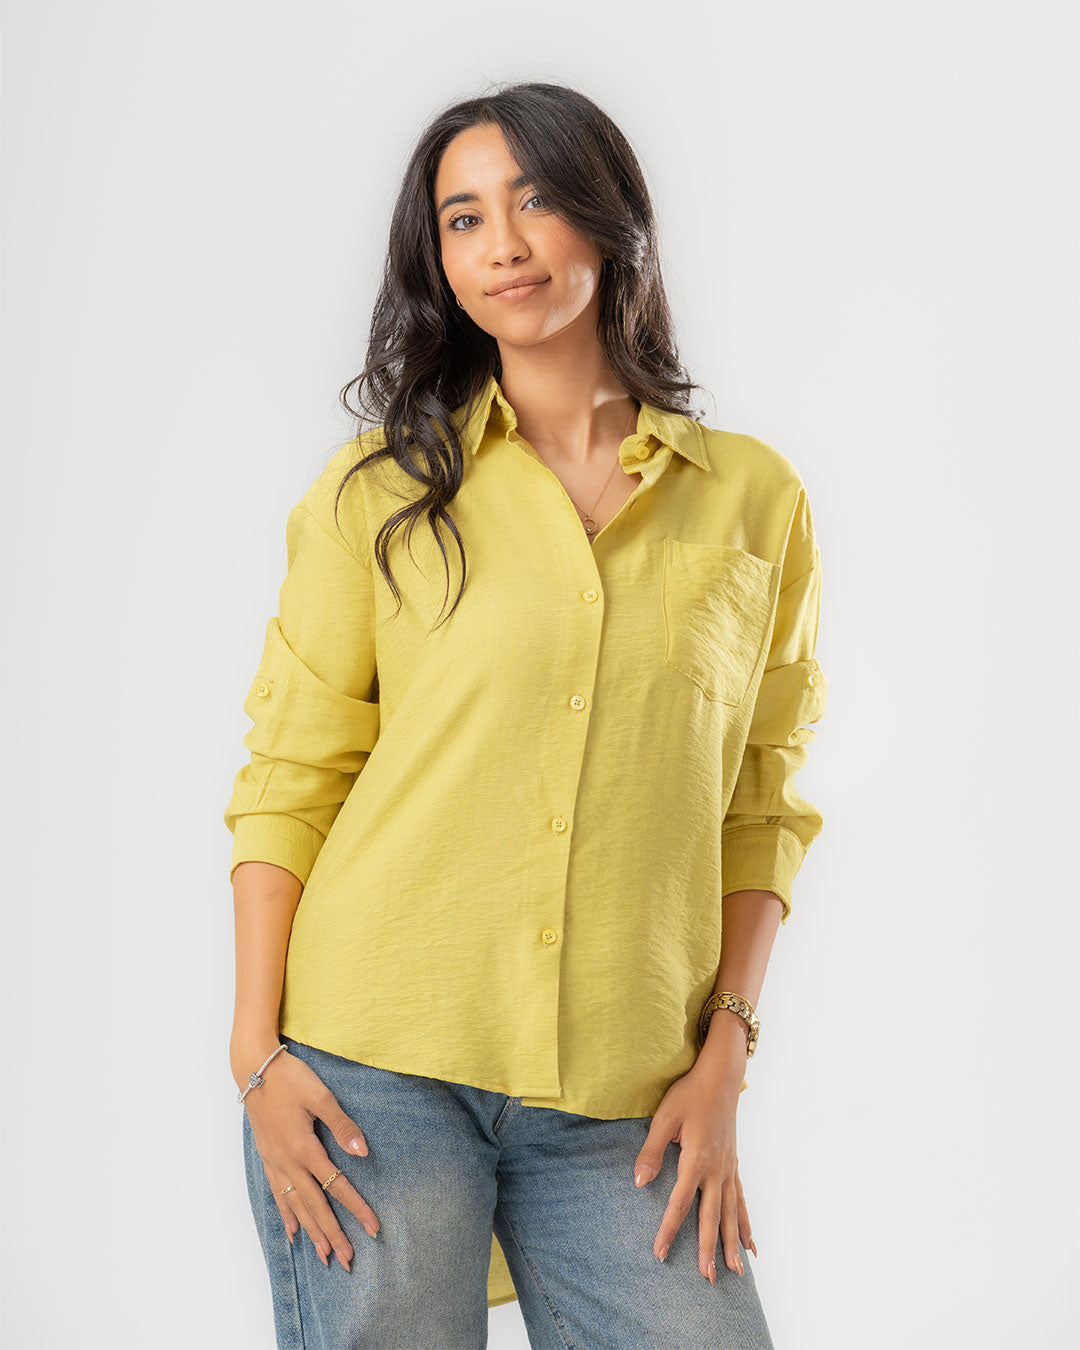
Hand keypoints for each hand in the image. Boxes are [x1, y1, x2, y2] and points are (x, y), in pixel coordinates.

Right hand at [238, 1047, 380, 1271]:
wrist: (254, 1068)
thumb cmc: (290, 1078)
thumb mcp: (320, 1096)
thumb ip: (342, 1125)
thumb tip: (363, 1152)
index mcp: (305, 1148)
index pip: (337, 1186)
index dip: (357, 1208)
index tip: (374, 1228)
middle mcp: (289, 1162)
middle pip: (315, 1206)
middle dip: (333, 1234)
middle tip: (348, 1261)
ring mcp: (275, 1162)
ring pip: (296, 1206)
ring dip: (312, 1231)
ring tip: (323, 1256)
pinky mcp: (267, 1157)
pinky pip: (278, 1194)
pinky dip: (287, 1215)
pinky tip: (293, 1231)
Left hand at [632, 1061, 757, 1284]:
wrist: (720, 1077)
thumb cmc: (689, 1095)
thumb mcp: (664, 1118)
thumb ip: (652, 1152)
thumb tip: (639, 1182)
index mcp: (697, 1160)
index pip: (680, 1203)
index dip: (668, 1229)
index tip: (660, 1253)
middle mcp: (717, 1170)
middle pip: (711, 1217)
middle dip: (708, 1249)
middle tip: (707, 1279)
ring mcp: (729, 1169)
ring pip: (731, 1214)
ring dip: (731, 1244)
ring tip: (736, 1272)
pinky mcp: (733, 1165)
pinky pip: (741, 1201)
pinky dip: (746, 1224)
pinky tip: (750, 1245)